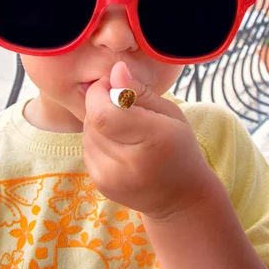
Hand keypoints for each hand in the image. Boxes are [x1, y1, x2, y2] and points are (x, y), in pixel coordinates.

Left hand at [83, 61, 215, 220]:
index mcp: (153, 139)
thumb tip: (115, 70)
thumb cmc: (178, 147)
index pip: (103, 113)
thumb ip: (138, 91)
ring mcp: (111, 178)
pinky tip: (117, 142)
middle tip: (119, 103)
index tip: (112, 84)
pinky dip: (97, 138)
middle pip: (93, 120)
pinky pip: (87, 148)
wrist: (181, 198)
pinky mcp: (101, 184)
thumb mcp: (169, 113)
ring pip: (86, 133)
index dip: (100, 92)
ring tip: (122, 125)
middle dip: (100, 103)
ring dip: (98, 121)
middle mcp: (129, 163)